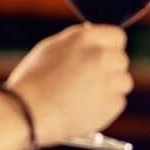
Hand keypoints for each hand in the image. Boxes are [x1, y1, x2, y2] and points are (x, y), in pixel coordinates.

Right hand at [5, 24, 131, 145]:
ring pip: (123, 81)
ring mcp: (108, 81)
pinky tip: (84, 108)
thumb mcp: (50, 49)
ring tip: (84, 96)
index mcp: (84, 38)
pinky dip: (105, 106)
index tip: (102, 56)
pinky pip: (117, 102)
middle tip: (89, 80)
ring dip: (110, 88)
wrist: (25, 113)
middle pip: (121, 59)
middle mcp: (100, 56)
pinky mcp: (111, 105)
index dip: (109, 47)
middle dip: (109, 69)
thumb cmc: (32, 82)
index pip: (117, 36)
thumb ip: (78, 43)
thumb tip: (94, 43)